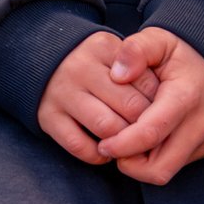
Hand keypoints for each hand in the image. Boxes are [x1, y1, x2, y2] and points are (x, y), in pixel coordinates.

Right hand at [36, 31, 159, 165]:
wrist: (42, 57)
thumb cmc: (95, 63)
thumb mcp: (118, 52)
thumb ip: (142, 71)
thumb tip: (160, 108)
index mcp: (102, 47)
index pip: (147, 84)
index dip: (159, 105)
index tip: (158, 111)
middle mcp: (80, 67)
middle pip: (131, 107)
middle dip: (144, 125)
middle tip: (148, 131)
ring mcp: (62, 92)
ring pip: (107, 128)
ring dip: (123, 142)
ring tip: (128, 141)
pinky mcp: (47, 116)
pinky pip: (80, 146)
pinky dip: (97, 155)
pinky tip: (105, 151)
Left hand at [96, 29, 203, 184]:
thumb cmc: (181, 53)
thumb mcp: (159, 39)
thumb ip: (136, 50)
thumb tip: (117, 76)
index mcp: (185, 96)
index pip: (150, 134)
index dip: (121, 145)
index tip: (102, 144)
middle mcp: (201, 123)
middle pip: (159, 167)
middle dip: (129, 164)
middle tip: (111, 147)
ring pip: (168, 171)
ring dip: (142, 165)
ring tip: (126, 143)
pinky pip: (178, 165)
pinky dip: (158, 158)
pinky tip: (146, 140)